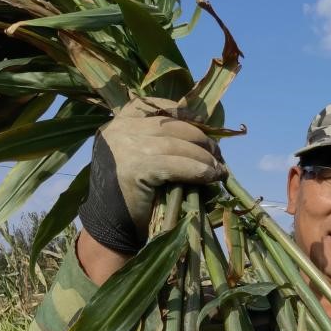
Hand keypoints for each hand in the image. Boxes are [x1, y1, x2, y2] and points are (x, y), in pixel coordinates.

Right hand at [79, 97, 225, 253]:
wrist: (112, 224)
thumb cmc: (132, 192)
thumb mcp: (140, 156)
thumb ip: (158, 140)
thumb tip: (202, 132)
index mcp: (119, 122)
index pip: (154, 105)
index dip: (182, 112)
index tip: (203, 122)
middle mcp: (120, 129)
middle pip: (172, 125)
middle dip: (200, 138)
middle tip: (218, 154)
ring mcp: (126, 147)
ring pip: (178, 144)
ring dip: (205, 156)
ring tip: (219, 169)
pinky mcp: (136, 168)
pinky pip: (177, 165)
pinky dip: (199, 170)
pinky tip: (212, 177)